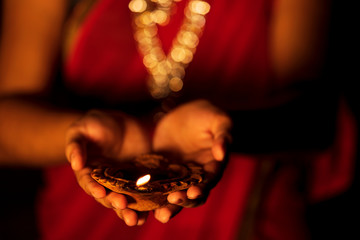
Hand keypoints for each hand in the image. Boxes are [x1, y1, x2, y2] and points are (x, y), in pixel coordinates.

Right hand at [65, 110, 150, 225]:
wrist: (120, 122)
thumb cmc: (95, 124)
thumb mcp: (81, 130)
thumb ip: (76, 145)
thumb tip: (75, 163)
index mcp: (89, 171)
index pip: (89, 183)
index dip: (93, 188)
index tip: (100, 192)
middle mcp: (106, 180)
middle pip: (108, 196)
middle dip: (114, 203)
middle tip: (123, 206)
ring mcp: (124, 181)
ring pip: (126, 198)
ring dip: (130, 210)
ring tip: (136, 219)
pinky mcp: (140, 178)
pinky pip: (144, 191)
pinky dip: (148, 202)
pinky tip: (154, 210)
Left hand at [152, 99, 231, 222]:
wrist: (185, 112)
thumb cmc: (207, 115)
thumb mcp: (218, 120)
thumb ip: (222, 136)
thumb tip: (221, 152)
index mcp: (212, 166)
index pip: (208, 182)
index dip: (202, 189)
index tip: (193, 192)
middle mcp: (195, 175)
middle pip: (190, 195)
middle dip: (181, 202)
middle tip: (170, 206)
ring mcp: (177, 175)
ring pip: (172, 194)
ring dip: (166, 205)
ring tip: (158, 214)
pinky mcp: (161, 170)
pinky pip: (155, 183)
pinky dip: (149, 192)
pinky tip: (140, 198)